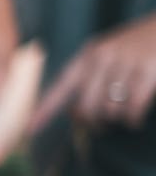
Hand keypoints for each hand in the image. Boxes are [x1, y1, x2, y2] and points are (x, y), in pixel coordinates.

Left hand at [28, 13, 155, 131]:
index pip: (62, 85)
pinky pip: (132, 107)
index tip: (30, 129)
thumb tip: (76, 113)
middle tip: (100, 125)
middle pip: (86, 106)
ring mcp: (127, 62)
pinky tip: (134, 120)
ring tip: (122, 116)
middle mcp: (104, 57)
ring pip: (109, 109)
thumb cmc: (136, 46)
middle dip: (92, 121)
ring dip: (115, 119)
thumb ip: (90, 77)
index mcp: (89, 54)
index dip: (46, 109)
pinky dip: (132, 119)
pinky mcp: (149, 71)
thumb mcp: (108, 53)